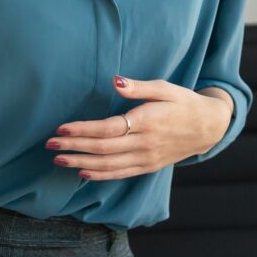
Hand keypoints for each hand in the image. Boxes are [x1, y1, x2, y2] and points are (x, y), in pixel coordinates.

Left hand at [47, 77, 233, 180]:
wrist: (207, 127)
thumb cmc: (183, 102)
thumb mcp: (164, 88)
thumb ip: (138, 87)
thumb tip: (114, 81)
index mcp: (148, 121)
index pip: (108, 129)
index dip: (83, 130)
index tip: (61, 129)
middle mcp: (145, 144)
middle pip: (103, 149)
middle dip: (74, 148)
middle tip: (49, 145)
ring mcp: (146, 158)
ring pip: (108, 165)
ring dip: (81, 164)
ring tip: (58, 160)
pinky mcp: (148, 167)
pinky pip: (120, 174)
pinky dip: (100, 175)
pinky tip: (82, 173)